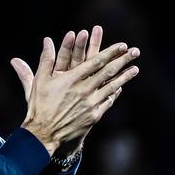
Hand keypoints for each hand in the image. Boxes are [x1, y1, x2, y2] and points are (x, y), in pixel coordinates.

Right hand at [10, 33, 140, 154]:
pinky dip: (115, 93)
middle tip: (135, 51)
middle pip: (108, 72)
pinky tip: (120, 88)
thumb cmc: (39, 106)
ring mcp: (91, 103)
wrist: (44, 134)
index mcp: (71, 79)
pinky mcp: (94, 115)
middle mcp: (84, 90)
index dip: (110, 52)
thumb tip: (47, 40)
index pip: (96, 62)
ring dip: (125, 77)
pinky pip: (108, 101)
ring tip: (135, 68)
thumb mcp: (39, 81)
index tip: (122, 45)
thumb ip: (46, 59)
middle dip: (123, 60)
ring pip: (112, 87)